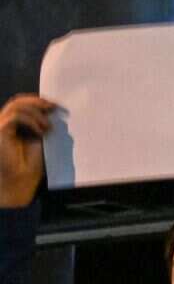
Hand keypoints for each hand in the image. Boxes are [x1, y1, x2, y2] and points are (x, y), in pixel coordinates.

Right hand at [0, 94, 56, 208]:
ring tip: (48, 127)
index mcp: (14, 124)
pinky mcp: (0, 130)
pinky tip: (41, 131)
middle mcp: (4, 122)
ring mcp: (0, 125)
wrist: (20, 181)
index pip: (23, 105)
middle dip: (38, 102)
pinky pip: (15, 117)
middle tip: (55, 107)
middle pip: (18, 101)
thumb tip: (56, 115)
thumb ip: (43, 127)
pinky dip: (31, 121)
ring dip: (36, 113)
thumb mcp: (41, 141)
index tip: (57, 106)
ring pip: (16, 106)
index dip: (39, 102)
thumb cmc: (30, 166)